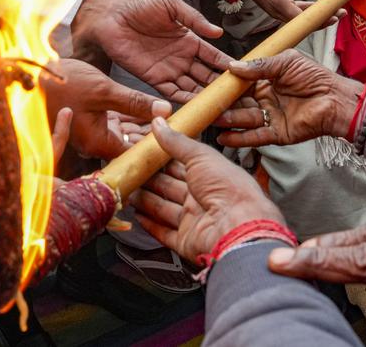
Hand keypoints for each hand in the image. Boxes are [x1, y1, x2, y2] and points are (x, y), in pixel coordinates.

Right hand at [42, 59, 172, 159]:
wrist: (28, 74)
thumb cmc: (59, 83)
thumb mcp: (104, 90)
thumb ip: (135, 102)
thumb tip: (165, 111)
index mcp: (97, 143)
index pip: (134, 156)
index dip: (156, 150)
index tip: (176, 143)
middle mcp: (93, 144)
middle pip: (130, 147)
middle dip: (152, 138)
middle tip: (177, 128)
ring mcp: (90, 133)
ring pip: (123, 135)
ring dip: (142, 127)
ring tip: (166, 119)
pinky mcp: (88, 121)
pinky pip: (113, 125)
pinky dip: (129, 119)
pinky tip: (146, 111)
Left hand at [71, 0, 232, 102]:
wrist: (110, 15)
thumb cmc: (139, 5)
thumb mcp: (171, 5)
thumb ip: (194, 19)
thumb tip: (218, 33)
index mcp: (189, 39)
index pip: (213, 57)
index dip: (227, 66)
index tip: (243, 75)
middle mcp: (182, 57)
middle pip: (206, 76)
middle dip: (219, 87)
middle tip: (236, 97)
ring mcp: (168, 69)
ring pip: (192, 87)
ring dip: (204, 96)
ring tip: (220, 106)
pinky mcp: (152, 78)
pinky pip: (171, 92)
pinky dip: (183, 100)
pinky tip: (195, 105)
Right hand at [132, 119, 285, 262]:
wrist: (238, 226)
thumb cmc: (228, 188)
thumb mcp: (201, 156)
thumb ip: (177, 142)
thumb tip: (159, 124)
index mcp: (209, 176)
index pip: (179, 166)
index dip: (161, 160)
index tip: (142, 154)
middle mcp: (202, 198)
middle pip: (169, 188)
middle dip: (149, 180)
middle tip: (130, 172)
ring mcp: (193, 221)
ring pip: (163, 209)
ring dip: (145, 201)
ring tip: (127, 191)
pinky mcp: (186, 241)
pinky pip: (164, 233)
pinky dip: (150, 226)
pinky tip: (138, 216)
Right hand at [213, 50, 362, 147]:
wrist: (336, 98)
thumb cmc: (316, 77)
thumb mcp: (285, 62)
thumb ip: (259, 66)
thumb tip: (232, 67)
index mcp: (266, 81)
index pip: (241, 84)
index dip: (226, 85)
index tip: (208, 85)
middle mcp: (266, 100)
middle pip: (239, 104)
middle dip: (222, 105)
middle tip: (203, 105)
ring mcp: (271, 118)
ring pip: (245, 120)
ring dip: (228, 120)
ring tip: (212, 119)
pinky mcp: (277, 134)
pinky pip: (255, 137)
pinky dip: (240, 138)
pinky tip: (224, 137)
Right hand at [239, 0, 328, 23]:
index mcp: (280, 3)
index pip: (304, 18)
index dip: (320, 19)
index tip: (335, 15)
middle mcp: (277, 12)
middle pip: (303, 23)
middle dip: (323, 20)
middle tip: (341, 14)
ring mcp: (275, 13)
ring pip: (299, 21)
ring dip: (316, 18)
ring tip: (333, 12)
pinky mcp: (275, 11)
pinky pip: (293, 16)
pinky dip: (306, 15)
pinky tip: (317, 9)